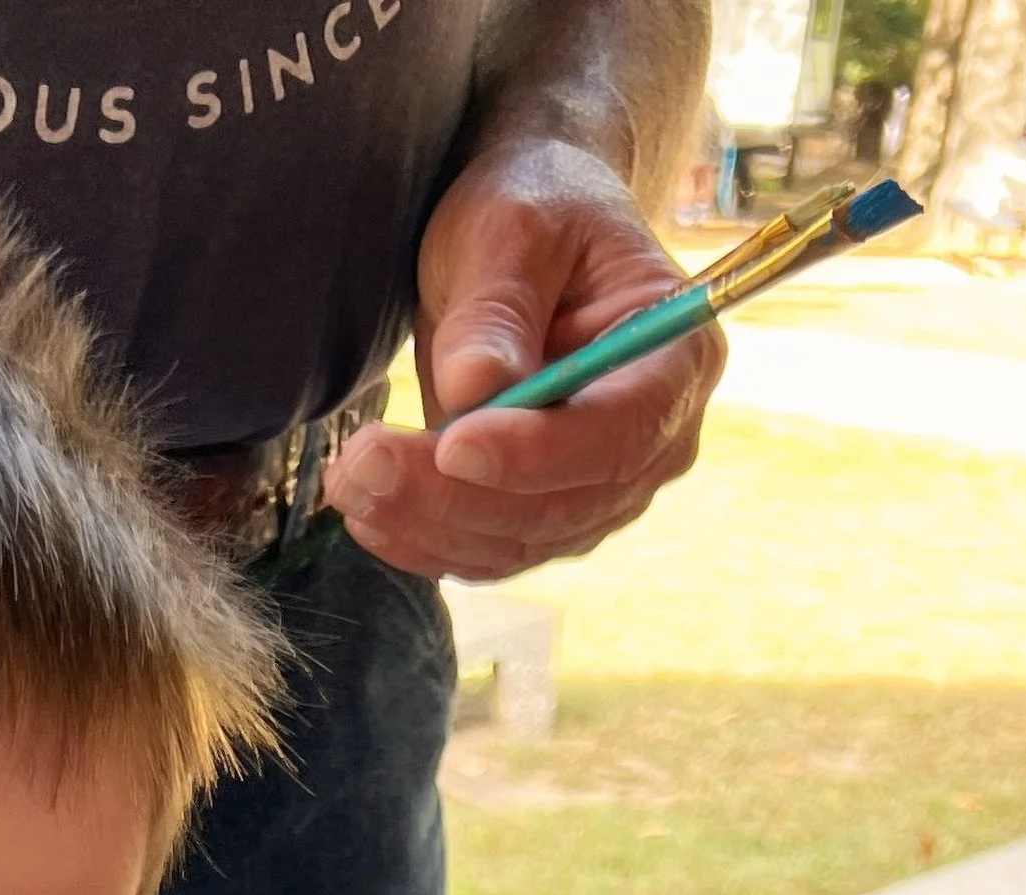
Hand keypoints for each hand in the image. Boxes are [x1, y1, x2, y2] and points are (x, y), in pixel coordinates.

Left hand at [328, 139, 720, 583]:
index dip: (535, 454)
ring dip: (425, 525)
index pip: (617, 434)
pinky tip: (366, 508)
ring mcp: (602, 490)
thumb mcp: (509, 230)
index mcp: (678, 359)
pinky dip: (422, 541)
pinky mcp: (546, 516)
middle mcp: (655, 442)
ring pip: (515, 542)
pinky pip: (486, 552)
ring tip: (347, 478)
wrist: (526, 237)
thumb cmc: (534, 212)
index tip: (453, 444)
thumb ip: (496, 309)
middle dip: (454, 497)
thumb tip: (474, 388)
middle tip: (362, 463)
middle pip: (562, 506)